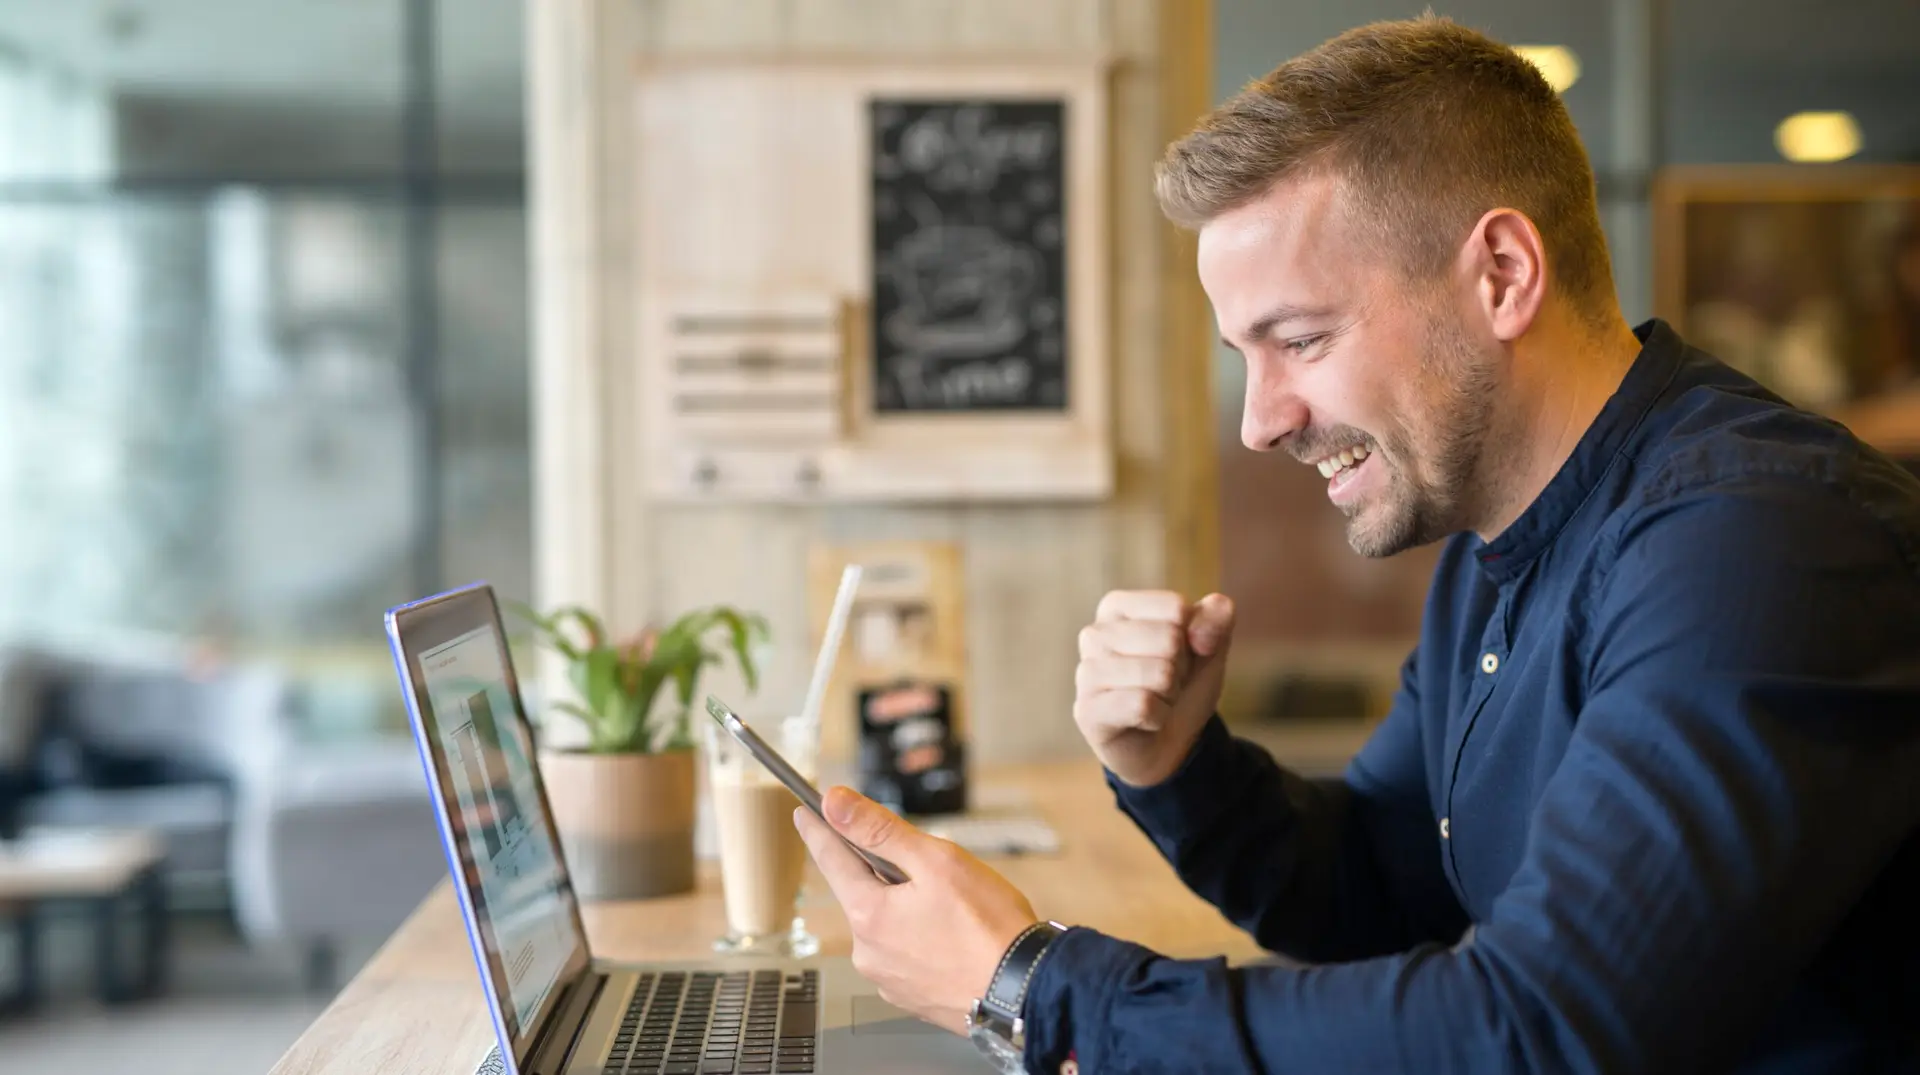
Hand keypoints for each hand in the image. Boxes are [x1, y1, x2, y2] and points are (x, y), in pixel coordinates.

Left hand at [794, 787, 1037, 1032]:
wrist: (1026, 991)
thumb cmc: (990, 928)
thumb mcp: (937, 861)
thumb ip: (881, 830)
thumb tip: (834, 804)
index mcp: (868, 914)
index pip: (830, 858)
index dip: (818, 829)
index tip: (805, 812)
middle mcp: (868, 952)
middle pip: (862, 892)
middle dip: (885, 872)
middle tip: (928, 867)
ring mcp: (888, 978)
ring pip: (886, 924)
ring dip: (906, 907)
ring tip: (953, 909)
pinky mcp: (910, 996)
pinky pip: (904, 953)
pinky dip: (920, 938)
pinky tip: (953, 937)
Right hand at [1074, 590, 1235, 786]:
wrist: (1168, 743)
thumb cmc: (1180, 685)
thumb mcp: (1208, 648)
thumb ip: (1217, 618)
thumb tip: (1216, 606)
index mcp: (1117, 607)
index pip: (1176, 607)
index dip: (1191, 636)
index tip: (1176, 656)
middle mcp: (1094, 634)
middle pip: (1170, 639)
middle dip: (1181, 669)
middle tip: (1165, 684)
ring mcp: (1086, 673)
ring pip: (1159, 673)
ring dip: (1170, 694)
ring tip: (1155, 700)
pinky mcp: (1087, 711)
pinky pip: (1143, 705)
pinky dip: (1158, 717)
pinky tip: (1145, 721)